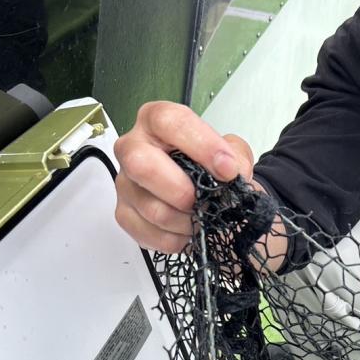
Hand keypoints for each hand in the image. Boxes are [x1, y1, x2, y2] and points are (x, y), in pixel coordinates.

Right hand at [114, 100, 253, 253]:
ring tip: (202, 218)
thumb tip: (232, 171)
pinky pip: (148, 233)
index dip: (201, 145)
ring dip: (186, 221)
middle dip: (181, 189)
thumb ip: (235, 155)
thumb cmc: (210, 166)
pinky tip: (188, 231)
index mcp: (155, 121)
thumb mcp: (231, 153)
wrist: (205, 193)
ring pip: (151, 208)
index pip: (169, 122)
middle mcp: (132, 148)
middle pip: (141, 165)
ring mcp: (125, 183)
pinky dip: (176, 238)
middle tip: (206, 201)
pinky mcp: (124, 213)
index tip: (227, 169)